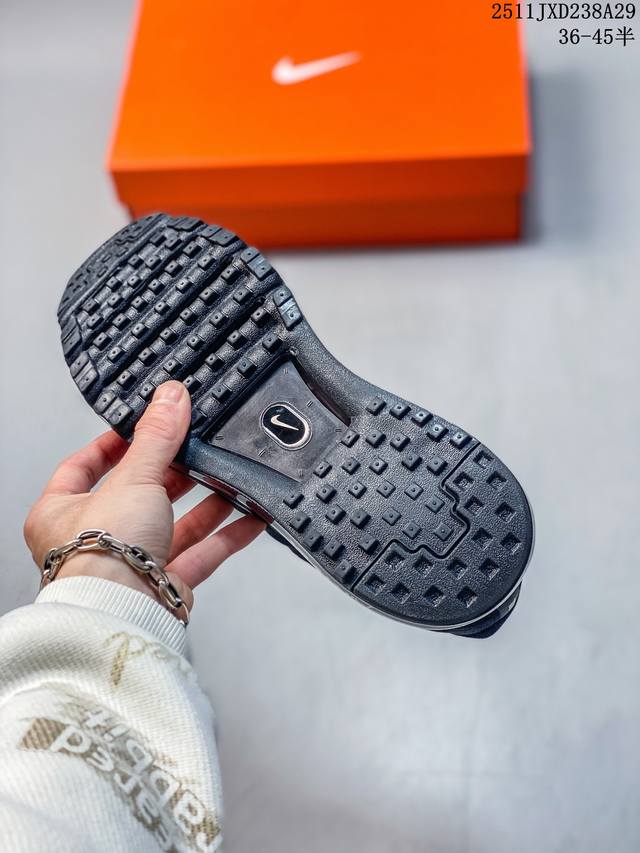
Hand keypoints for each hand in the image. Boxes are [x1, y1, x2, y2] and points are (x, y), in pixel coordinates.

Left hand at [23, 381, 264, 615]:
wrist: (123, 613)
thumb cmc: (101, 556)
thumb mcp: (133, 478)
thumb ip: (157, 438)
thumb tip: (170, 398)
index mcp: (62, 511)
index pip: (84, 466)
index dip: (113, 445)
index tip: (142, 427)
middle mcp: (94, 539)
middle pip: (139, 494)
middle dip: (173, 472)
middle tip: (198, 447)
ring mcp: (131, 563)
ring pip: (175, 524)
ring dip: (207, 501)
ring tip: (232, 476)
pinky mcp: (165, 583)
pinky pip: (201, 553)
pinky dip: (228, 534)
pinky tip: (251, 516)